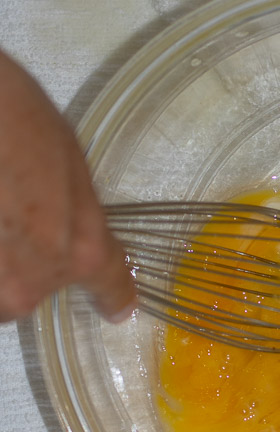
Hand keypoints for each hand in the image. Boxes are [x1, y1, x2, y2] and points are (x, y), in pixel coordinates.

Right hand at [0, 50, 135, 322]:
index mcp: (82, 250)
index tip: (117, 309)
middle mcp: (33, 280)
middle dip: (17, 264)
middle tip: (10, 217)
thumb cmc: (15, 122)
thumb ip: (72, 210)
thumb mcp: (67, 166)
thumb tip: (63, 219)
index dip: (113, 297)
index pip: (109, 285)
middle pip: (27, 293)